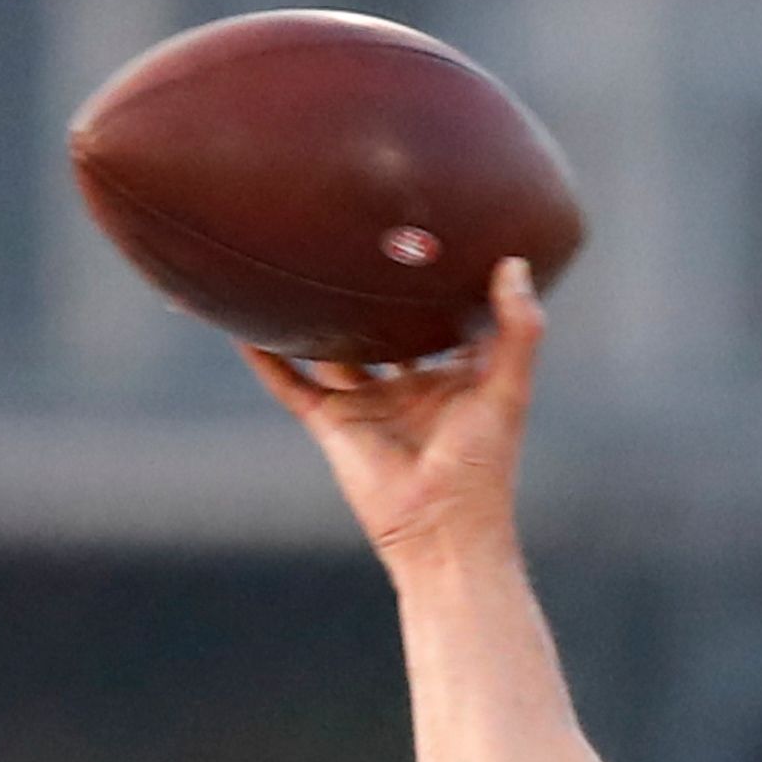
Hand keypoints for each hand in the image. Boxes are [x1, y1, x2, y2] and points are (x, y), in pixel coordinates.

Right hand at [240, 255, 543, 570]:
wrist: (441, 532)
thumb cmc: (483, 466)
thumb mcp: (508, 390)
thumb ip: (518, 330)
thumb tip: (512, 264)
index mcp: (456, 372)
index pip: (446, 313)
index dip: (438, 278)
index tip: (431, 228)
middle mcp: (410, 381)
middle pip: (384, 324)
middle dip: (369, 289)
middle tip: (349, 230)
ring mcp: (369, 401)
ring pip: (333, 348)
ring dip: (313, 316)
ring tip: (290, 265)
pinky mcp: (333, 422)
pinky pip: (290, 382)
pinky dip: (266, 356)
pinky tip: (242, 323)